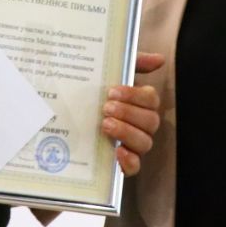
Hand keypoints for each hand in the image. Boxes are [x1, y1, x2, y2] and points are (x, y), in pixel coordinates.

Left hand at [102, 51, 164, 175]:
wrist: (65, 120)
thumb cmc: (93, 95)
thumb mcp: (109, 73)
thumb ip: (134, 62)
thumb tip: (160, 59)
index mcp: (139, 104)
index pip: (151, 99)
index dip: (135, 95)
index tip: (112, 91)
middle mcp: (141, 125)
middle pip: (152, 121)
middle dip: (129, 113)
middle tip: (106, 108)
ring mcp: (133, 146)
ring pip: (145, 142)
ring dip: (127, 132)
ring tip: (105, 125)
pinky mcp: (121, 165)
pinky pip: (135, 168)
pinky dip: (129, 161)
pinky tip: (117, 152)